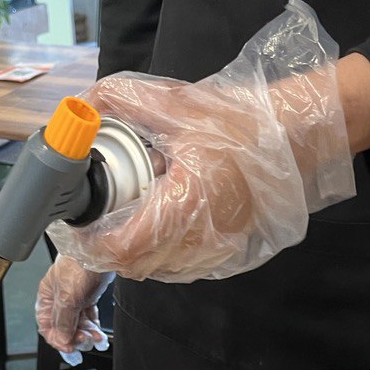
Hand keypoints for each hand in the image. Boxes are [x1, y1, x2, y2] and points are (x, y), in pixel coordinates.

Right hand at [35, 257, 111, 364]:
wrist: (101, 248)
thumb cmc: (80, 264)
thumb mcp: (68, 298)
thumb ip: (63, 322)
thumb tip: (62, 340)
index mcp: (47, 297)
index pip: (47, 327)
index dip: (58, 340)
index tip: (70, 348)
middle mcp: (59, 298)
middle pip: (64, 328)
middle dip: (76, 338)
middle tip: (86, 342)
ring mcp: (74, 296)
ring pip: (78, 324)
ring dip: (88, 335)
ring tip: (97, 338)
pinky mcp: (88, 295)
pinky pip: (89, 317)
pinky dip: (94, 328)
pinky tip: (100, 336)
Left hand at [50, 0, 355, 283]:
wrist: (293, 140)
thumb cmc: (240, 122)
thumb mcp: (173, 101)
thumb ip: (117, 99)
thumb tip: (78, 107)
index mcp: (184, 205)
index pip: (120, 248)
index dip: (90, 241)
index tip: (76, 222)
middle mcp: (198, 240)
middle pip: (131, 265)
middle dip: (105, 245)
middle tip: (92, 216)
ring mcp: (212, 254)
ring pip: (152, 269)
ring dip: (130, 249)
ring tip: (126, 214)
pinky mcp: (221, 257)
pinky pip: (175, 265)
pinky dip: (156, 250)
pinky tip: (157, 219)